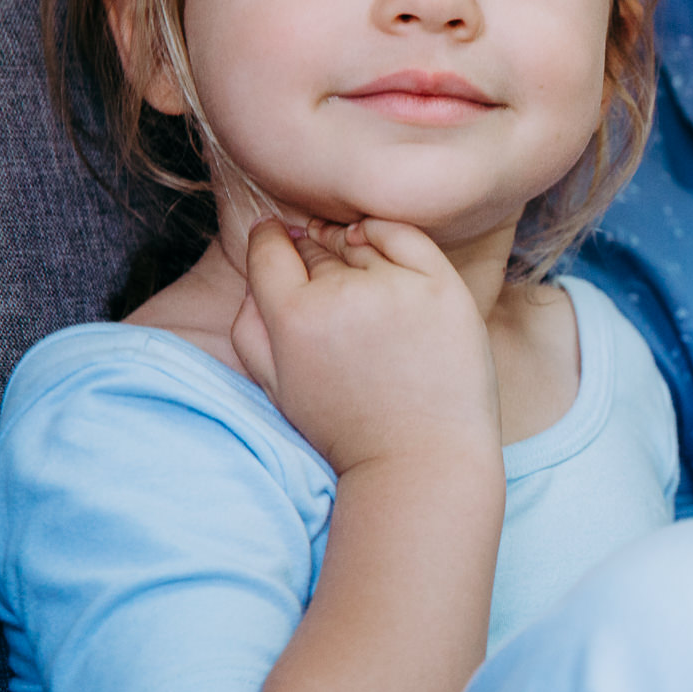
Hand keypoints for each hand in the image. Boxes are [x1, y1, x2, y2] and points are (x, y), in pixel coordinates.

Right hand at [232, 218, 500, 474]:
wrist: (422, 457)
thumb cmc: (347, 426)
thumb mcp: (275, 386)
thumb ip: (249, 323)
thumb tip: (261, 259)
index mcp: (295, 318)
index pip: (269, 249)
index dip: (271, 240)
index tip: (279, 239)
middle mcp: (345, 295)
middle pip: (316, 249)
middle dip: (314, 260)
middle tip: (331, 297)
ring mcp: (399, 288)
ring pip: (359, 244)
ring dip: (353, 254)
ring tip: (362, 297)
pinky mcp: (443, 287)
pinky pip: (404, 235)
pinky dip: (385, 234)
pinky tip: (377, 248)